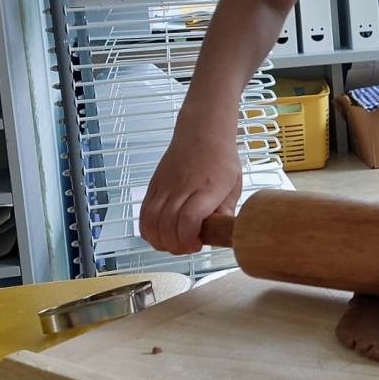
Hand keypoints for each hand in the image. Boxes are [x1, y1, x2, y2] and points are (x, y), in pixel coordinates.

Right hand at [139, 126, 241, 255]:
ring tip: (175, 243)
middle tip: (188, 247)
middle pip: (167, 225)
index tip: (198, 245)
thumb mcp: (234, 185)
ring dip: (160, 241)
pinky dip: (148, 230)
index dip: (189, 238)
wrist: (202, 132)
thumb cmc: (221, 157)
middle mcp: (182, 187)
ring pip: (151, 221)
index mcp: (206, 187)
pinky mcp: (153, 186)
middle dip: (176, 245)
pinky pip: (143, 213)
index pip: (189, 219)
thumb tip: (220, 233)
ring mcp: (164, 186)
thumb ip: (226, 211)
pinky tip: (161, 235)